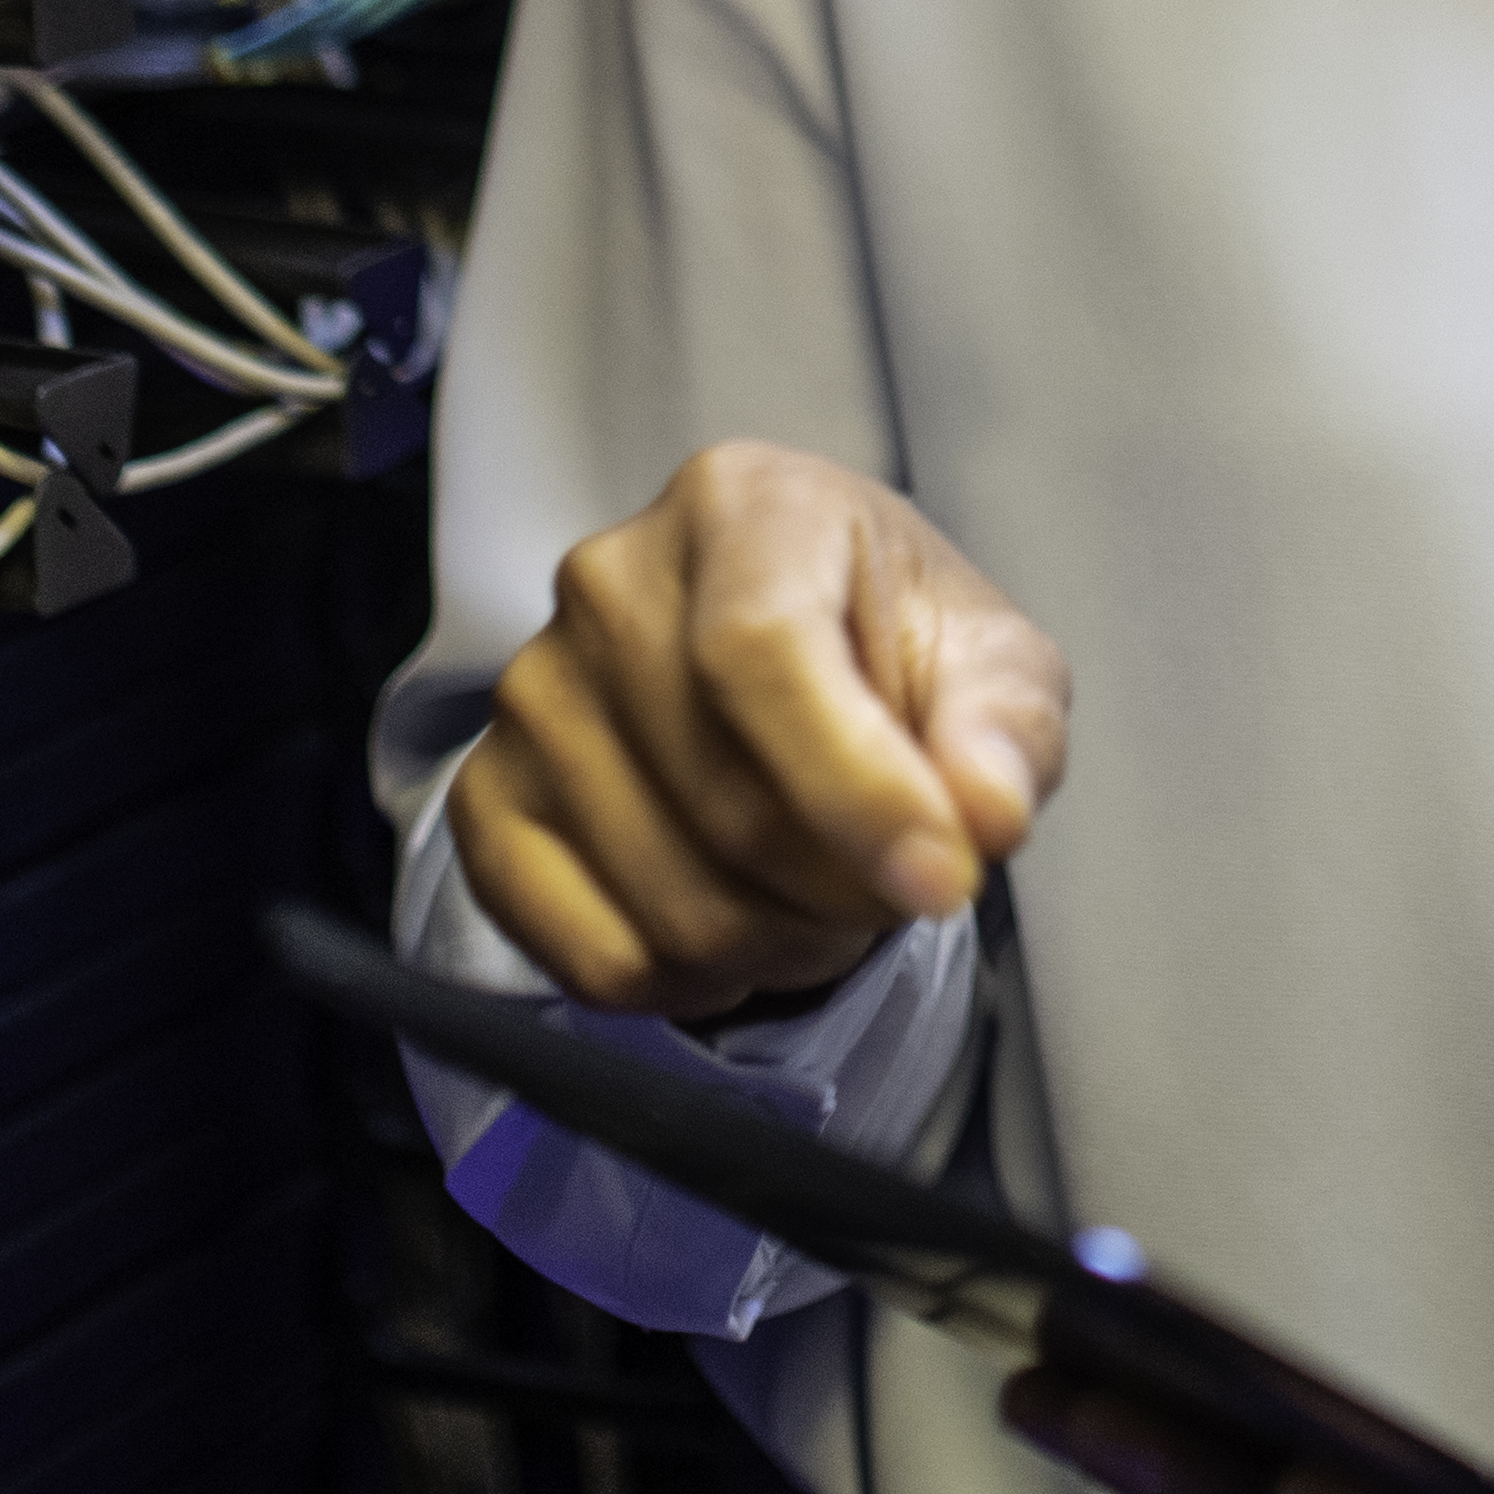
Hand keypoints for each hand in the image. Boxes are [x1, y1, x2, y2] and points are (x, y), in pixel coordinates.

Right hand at [446, 439, 1066, 1016]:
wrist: (801, 663)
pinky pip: (594, 959)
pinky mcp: (490, 802)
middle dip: (848, 889)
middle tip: (901, 884)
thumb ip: (1003, 728)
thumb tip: (985, 812)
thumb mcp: (990, 662)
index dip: (856, 786)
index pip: (761, 650)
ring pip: (668, 903)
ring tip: (827, 900)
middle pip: (724, 799)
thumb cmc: (890, 649)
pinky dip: (696, 985)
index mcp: (743, 508)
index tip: (943, 875)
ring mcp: (534, 698)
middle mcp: (611, 586)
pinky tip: (744, 932)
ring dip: (785, 946)